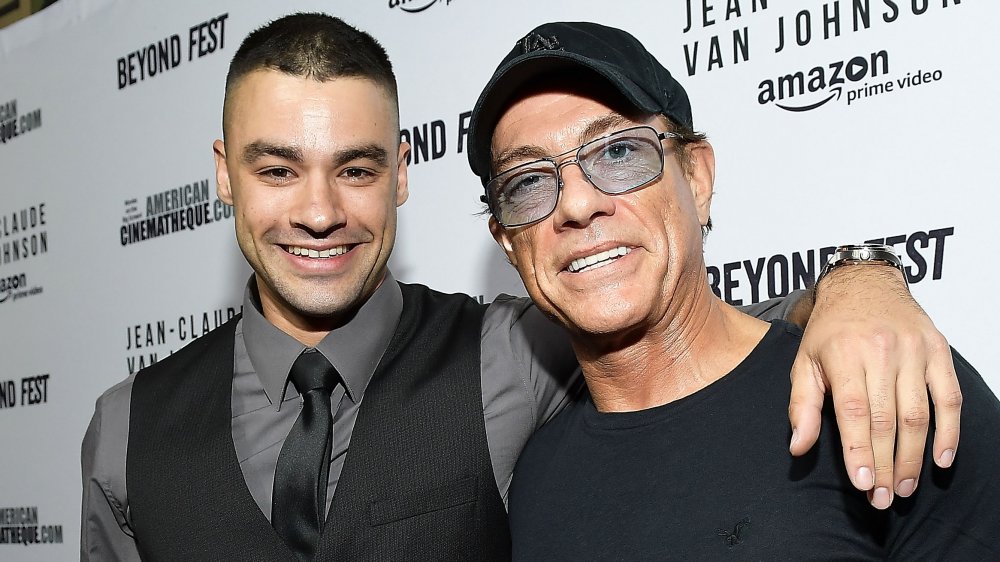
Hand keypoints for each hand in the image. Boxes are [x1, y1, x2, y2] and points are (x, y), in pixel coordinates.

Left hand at [786, 265, 961, 509]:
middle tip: (882, 498)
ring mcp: (914, 351)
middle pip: (887, 420)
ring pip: (918, 414)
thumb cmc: (830, 329)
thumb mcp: (804, 361)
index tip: (862, 483)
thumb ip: (801, 405)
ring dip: (913, 457)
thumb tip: (798, 448)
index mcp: (844, 354)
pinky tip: (940, 460)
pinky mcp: (938, 351)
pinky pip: (949, 398)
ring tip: (903, 488)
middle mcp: (881, 352)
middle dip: (885, 464)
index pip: (854, 412)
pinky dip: (949, 432)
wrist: (864, 284)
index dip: (859, 451)